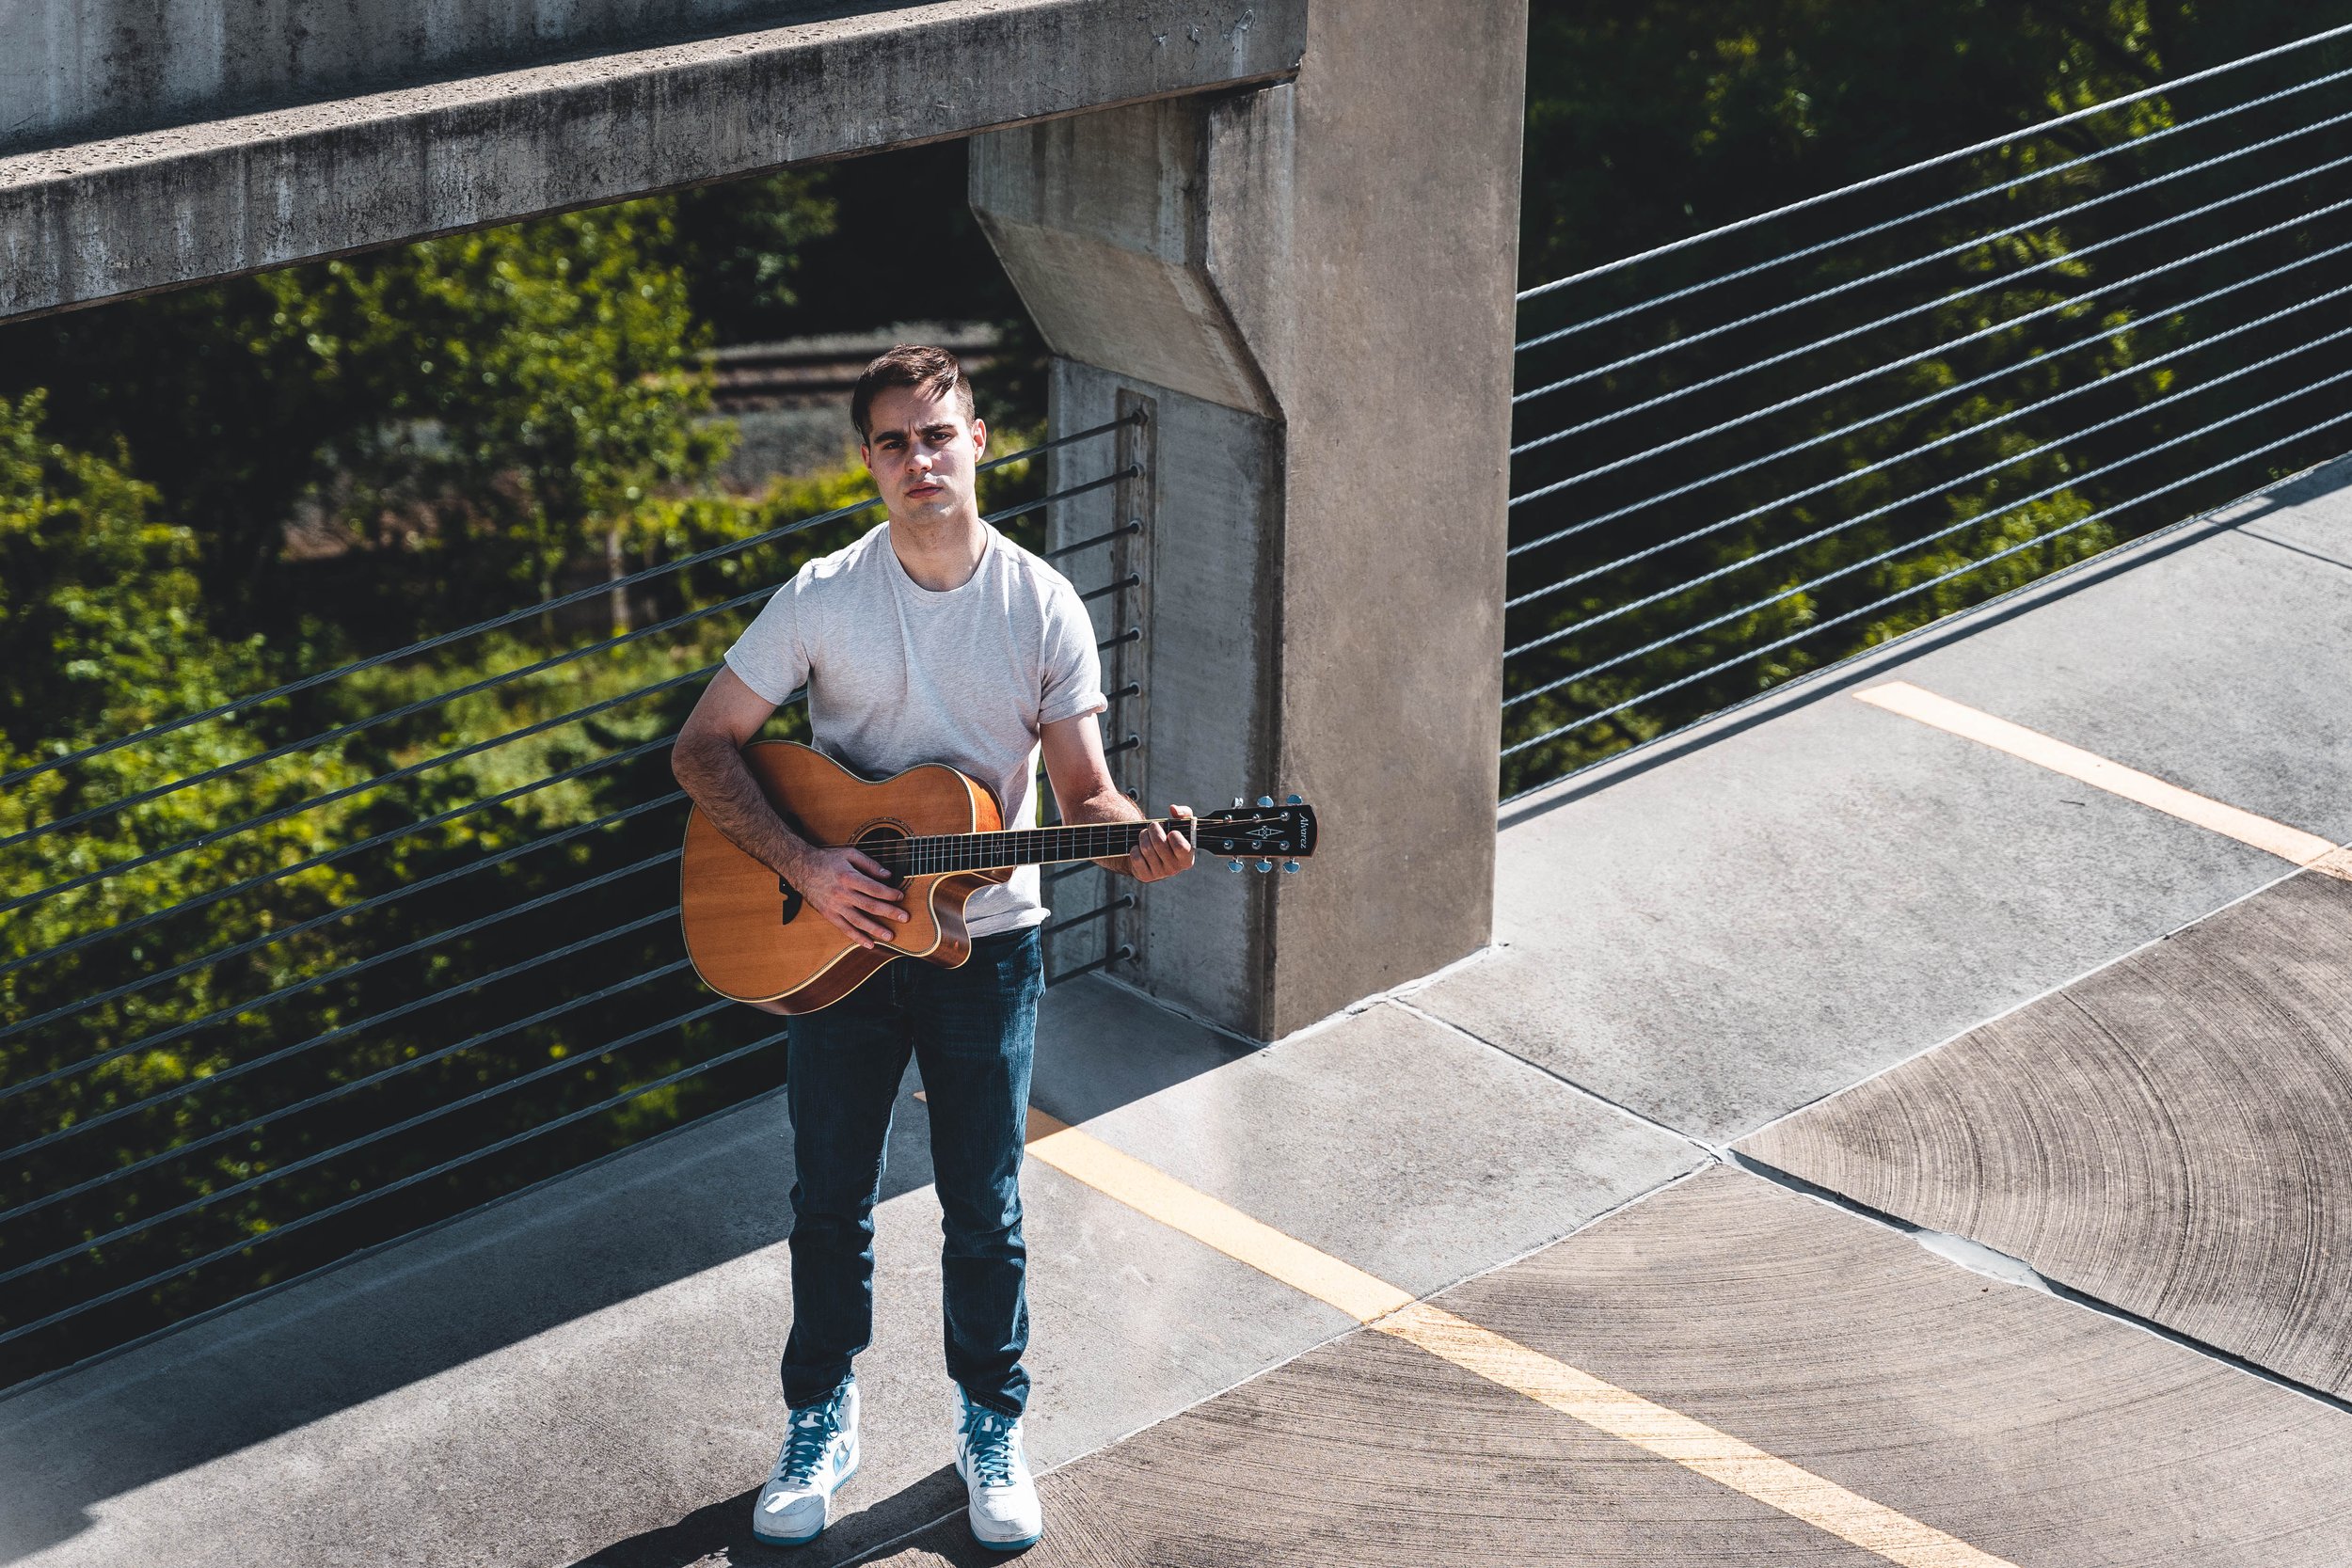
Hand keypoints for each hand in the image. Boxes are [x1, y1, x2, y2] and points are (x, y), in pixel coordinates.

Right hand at [790, 845, 908, 947]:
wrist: (800, 867)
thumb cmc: (827, 859)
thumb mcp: (849, 854)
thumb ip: (869, 864)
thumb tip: (887, 875)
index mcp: (848, 877)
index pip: (874, 888)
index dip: (889, 893)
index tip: (901, 897)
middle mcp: (842, 893)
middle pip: (869, 905)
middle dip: (889, 912)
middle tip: (905, 918)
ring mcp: (835, 906)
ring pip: (858, 920)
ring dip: (875, 929)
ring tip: (890, 936)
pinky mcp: (828, 914)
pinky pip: (844, 928)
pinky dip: (857, 937)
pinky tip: (869, 944)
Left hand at [1128, 805, 1194, 882]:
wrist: (1155, 853)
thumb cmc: (1170, 837)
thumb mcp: (1180, 825)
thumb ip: (1184, 813)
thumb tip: (1174, 809)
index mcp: (1187, 859)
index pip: (1181, 846)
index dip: (1174, 836)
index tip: (1171, 831)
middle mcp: (1174, 869)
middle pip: (1159, 843)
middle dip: (1153, 829)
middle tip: (1153, 826)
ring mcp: (1159, 874)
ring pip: (1146, 848)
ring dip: (1143, 836)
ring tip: (1145, 834)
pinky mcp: (1145, 876)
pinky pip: (1136, 857)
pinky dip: (1135, 848)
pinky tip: (1139, 847)